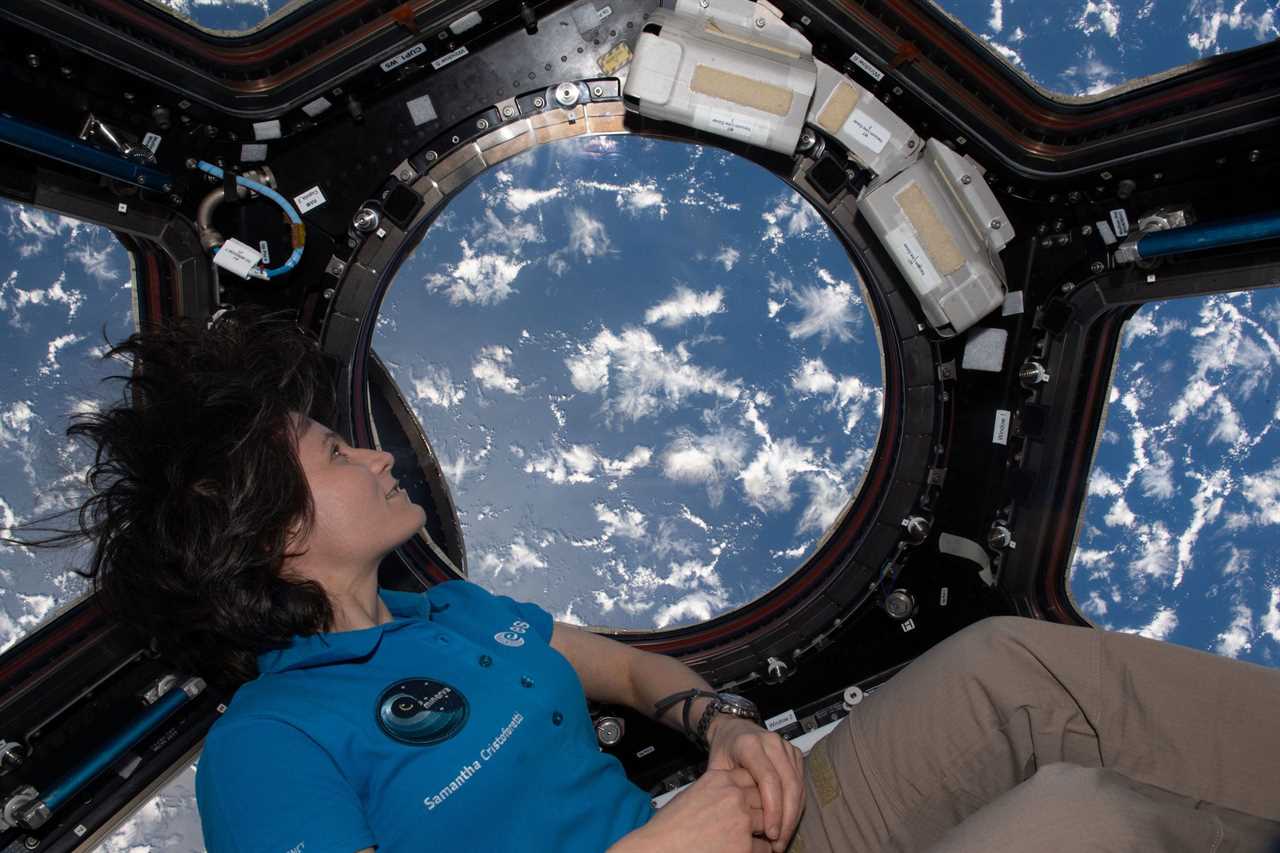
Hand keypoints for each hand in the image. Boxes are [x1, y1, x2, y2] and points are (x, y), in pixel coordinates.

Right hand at [612, 767, 770, 852]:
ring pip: (769, 822)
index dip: (754, 792)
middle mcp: (733, 795)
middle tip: (758, 823)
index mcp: (720, 779)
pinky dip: (759, 851)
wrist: (659, 848)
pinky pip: (765, 848)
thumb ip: (718, 790)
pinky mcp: (744, 846)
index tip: (753, 801)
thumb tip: (735, 794)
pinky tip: (744, 850)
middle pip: (763, 799)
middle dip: (762, 811)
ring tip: (751, 838)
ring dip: (763, 832)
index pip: (752, 777)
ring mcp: (741, 820)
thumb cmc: (670, 826)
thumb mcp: (694, 793)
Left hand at [706, 717, 805, 851]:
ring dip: (793, 815)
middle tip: (779, 843)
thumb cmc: (723, 751)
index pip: (768, 779)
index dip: (773, 809)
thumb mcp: (716, 767)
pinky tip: (787, 823)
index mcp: (749, 744)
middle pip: (789, 784)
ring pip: (799, 785)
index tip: (770, 834)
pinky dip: (796, 806)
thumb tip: (737, 822)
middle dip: (787, 818)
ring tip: (783, 838)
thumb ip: (726, 789)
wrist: (732, 729)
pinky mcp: (794, 753)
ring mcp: (785, 746)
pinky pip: (801, 783)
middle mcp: (771, 742)